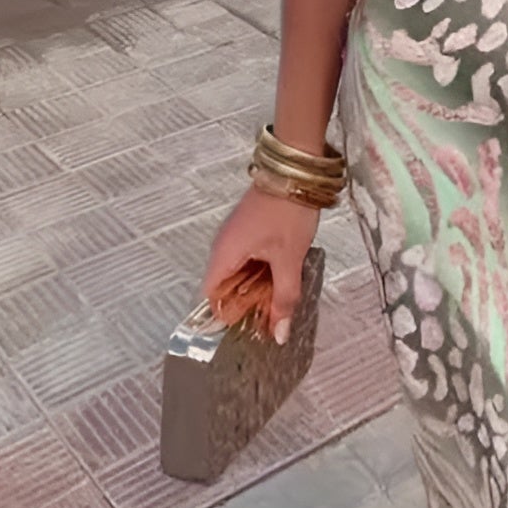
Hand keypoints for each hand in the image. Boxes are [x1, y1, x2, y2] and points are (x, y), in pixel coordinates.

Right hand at [202, 184, 319, 343]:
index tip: (251, 327)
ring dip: (257, 287)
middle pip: (226, 287)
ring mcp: (235, 236)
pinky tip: (282, 276)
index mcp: (223, 256)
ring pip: (240, 273)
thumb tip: (279, 335)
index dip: (229, 315)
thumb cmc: (288, 214)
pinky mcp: (249, 229)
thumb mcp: (290, 259)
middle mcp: (222, 247)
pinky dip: (262, 271)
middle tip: (272, 316)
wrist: (296, 172)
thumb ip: (284, 297)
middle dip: (247, 304)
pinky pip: (249, 258)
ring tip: (281, 298)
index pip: (212, 297)